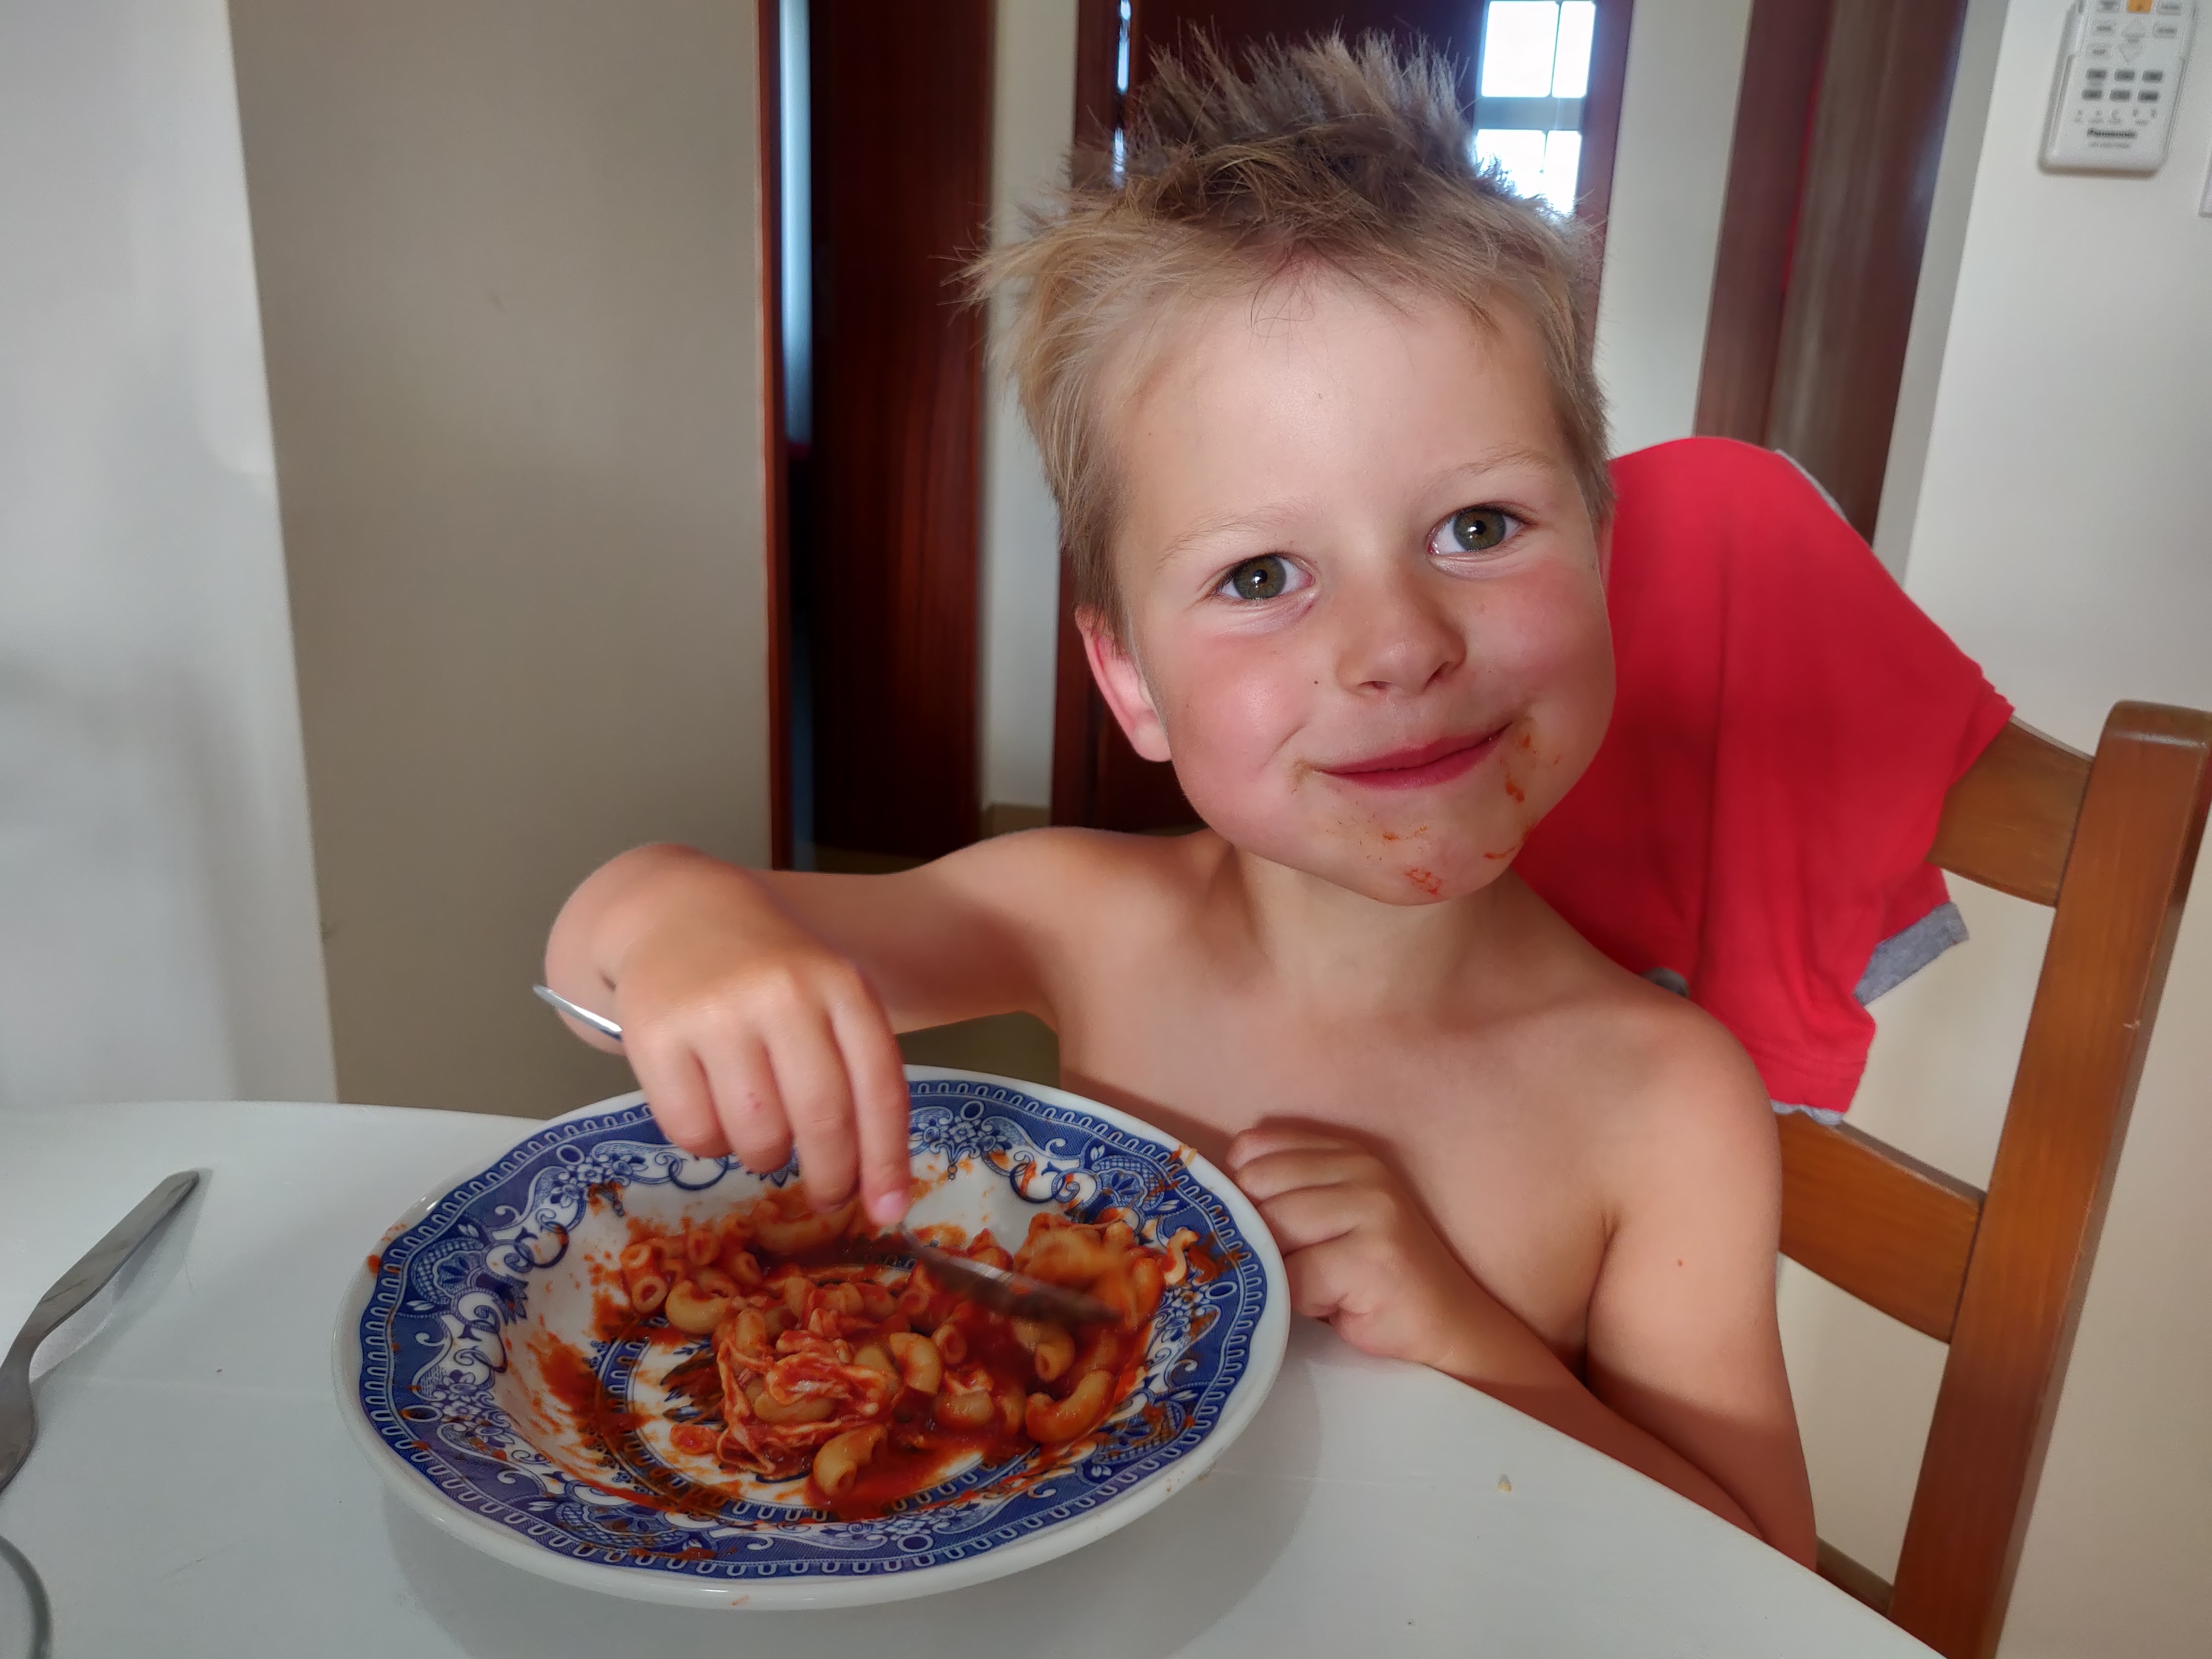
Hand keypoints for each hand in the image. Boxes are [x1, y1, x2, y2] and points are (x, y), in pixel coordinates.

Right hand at [570, 855, 912, 1225]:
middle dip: (830, 1178)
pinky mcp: (655, 1033)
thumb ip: (856, 1072)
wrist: (677, 910)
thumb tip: (877, 1189)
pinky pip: (693, 1133)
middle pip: (822, 1121)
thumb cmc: (768, 969)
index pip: (879, 1087)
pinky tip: (711, 1109)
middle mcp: (783, 993)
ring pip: (757, 1136)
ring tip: (760, 1128)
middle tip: (826, 1196)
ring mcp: (716, 1012)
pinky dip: (708, 1144)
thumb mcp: (828, 996)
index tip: (888, 1213)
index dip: (886, 1161)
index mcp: (840, 985)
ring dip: (764, 1156)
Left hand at [1226, 1124, 1489, 1374]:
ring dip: (1282, 1270)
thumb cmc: (1372, 1279)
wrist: (1449, 1328)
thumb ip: (1281, 1193)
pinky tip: (1332, 1305)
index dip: (1243, 1193)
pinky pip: (1293, 1277)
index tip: (1262, 1228)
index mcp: (1345, 1151)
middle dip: (1262, 1235)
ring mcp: (1372, 1209)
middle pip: (1256, 1188)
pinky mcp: (1373, 1256)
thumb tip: (1210, 1200)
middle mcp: (1361, 1169)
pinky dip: (1299, 1301)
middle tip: (1298, 1266)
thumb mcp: (1325, 1220)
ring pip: (1272, 1230)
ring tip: (1319, 1284)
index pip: (1254, 1148)